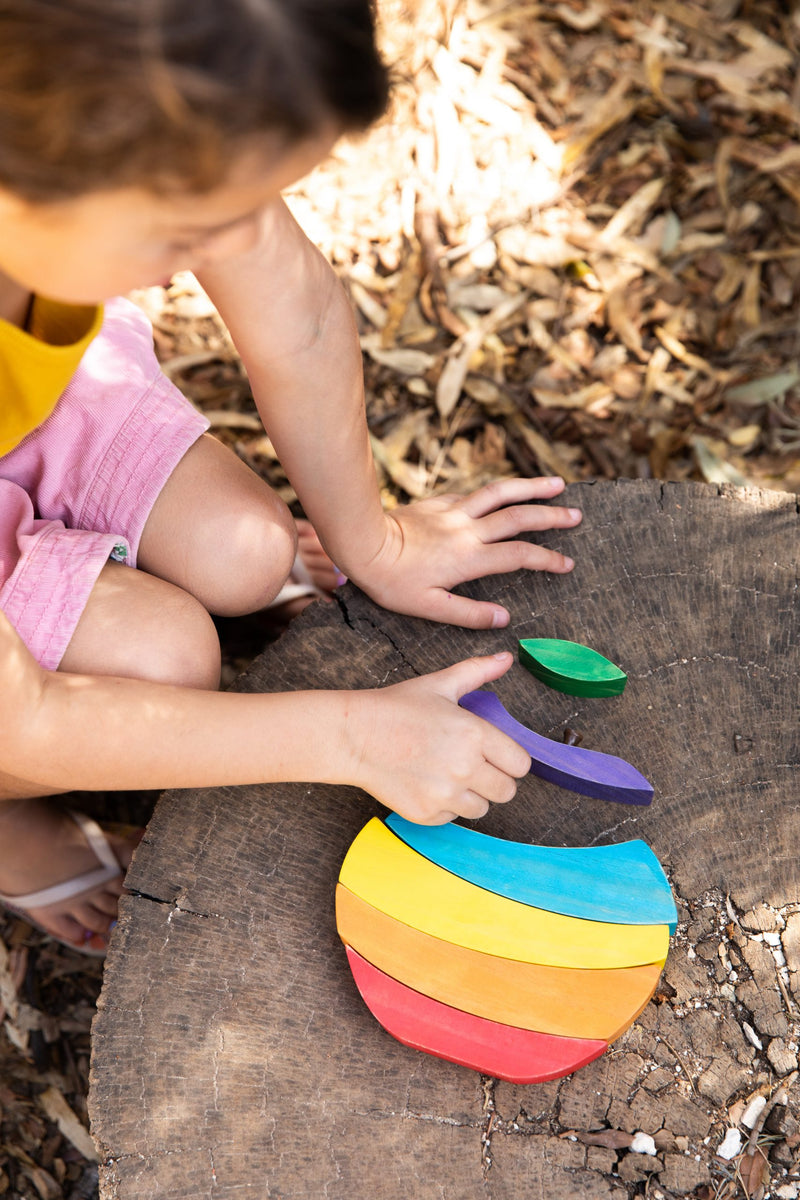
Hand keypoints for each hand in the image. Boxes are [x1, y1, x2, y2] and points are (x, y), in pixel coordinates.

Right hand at [341, 652, 531, 823]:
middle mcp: (465, 768)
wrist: (355, 736)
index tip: (496, 754)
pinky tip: (428, 784)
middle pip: (507, 791)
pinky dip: (445, 806)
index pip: (521, 764)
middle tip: (473, 766)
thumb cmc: (397, 708)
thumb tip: (506, 658)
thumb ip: (478, 671)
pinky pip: (453, 817)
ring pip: (482, 808)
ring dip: (472, 795)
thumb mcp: (440, 684)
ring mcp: (445, 795)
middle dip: (495, 779)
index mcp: (475, 734)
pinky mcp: (426, 814)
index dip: (510, 759)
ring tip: (449, 775)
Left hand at [349, 476, 580, 628]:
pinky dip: (496, 490)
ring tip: (557, 483)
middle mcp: (467, 530)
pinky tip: (505, 490)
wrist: (361, 543)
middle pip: (519, 516)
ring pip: (500, 493)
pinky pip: (474, 493)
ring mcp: (453, 512)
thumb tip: (504, 619)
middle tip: (577, 516)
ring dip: (531, 486)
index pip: (519, 555)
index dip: (547, 559)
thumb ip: (469, 613)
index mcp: (469, 558)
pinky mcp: (438, 503)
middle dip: (552, 516)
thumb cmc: (392, 582)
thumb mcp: (429, 608)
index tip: (567, 564)